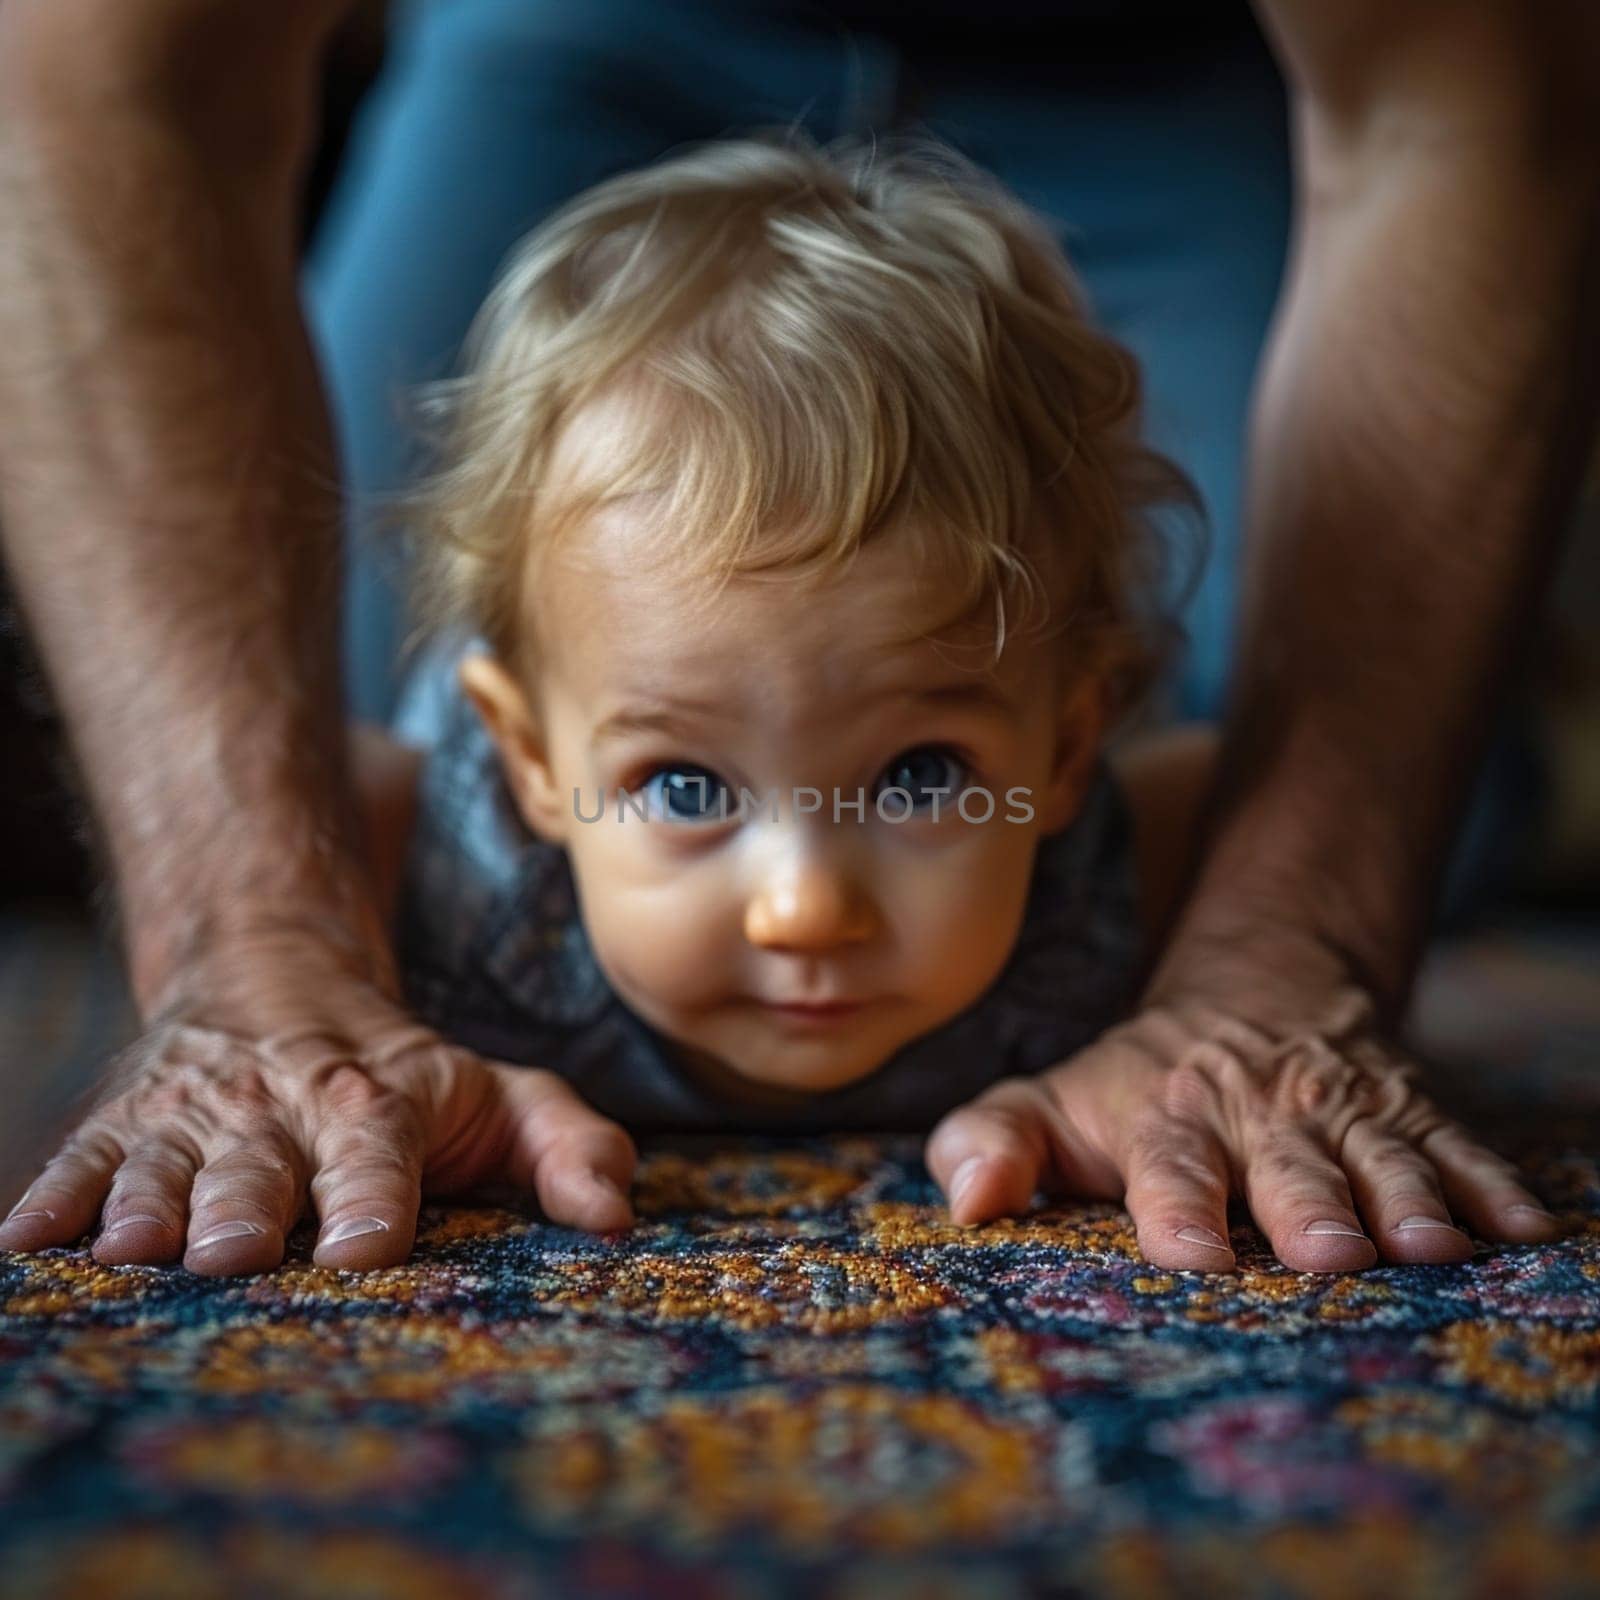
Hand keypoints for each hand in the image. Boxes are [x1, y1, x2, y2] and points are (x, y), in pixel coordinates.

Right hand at [0, 925, 636, 1275]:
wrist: (275, 977)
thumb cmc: (408, 1071)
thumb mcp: (502, 1095)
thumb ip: (568, 1146)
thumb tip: (615, 1218)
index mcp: (379, 1098)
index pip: (380, 1144)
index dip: (375, 1194)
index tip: (368, 1247)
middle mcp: (281, 1104)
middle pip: (262, 1160)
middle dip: (249, 1205)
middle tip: (237, 1252)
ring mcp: (196, 1113)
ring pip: (166, 1160)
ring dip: (150, 1202)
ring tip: (135, 1247)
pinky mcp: (125, 1122)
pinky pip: (82, 1158)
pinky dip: (55, 1197)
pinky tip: (24, 1242)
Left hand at [924, 982, 1560, 1272]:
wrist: (1254, 992)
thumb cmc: (1137, 1086)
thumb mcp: (1052, 1104)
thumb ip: (993, 1145)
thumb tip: (965, 1204)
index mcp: (1165, 1116)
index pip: (1168, 1161)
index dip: (1179, 1204)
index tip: (1194, 1255)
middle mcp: (1257, 1110)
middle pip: (1285, 1160)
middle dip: (1307, 1205)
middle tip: (1329, 1253)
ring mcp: (1339, 1107)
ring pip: (1378, 1149)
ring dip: (1404, 1193)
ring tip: (1427, 1243)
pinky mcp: (1407, 1107)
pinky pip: (1455, 1140)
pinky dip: (1489, 1179)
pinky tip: (1523, 1224)